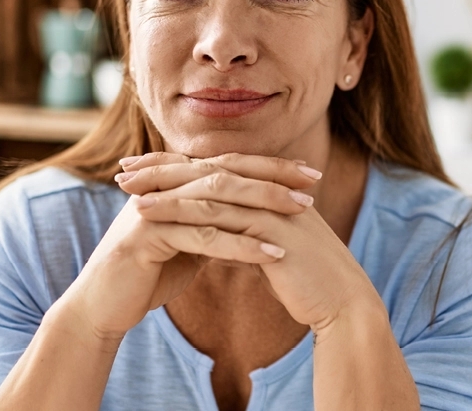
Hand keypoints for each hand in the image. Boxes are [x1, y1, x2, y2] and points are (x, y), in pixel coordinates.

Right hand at [63, 153, 313, 341]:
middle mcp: (162, 186)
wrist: (102, 306)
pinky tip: (272, 253)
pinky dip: (240, 244)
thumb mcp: (185, 244)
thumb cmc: (145, 275)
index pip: (227, 165)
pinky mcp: (147, 235)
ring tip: (303, 214)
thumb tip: (245, 219)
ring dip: (264, 206)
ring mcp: (153, 207)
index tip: (307, 173)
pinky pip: (202, 237)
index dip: (267, 165)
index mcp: (172, 183)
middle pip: (225, 173)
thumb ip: (210, 225)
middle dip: (272, 177)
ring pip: (217, 199)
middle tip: (312, 184)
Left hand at [116, 152, 380, 331]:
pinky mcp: (270, 231)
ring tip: (126, 188)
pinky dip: (180, 212)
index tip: (144, 165)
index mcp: (274, 190)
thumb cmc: (311, 284)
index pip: (218, 167)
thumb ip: (253, 234)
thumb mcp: (277, 249)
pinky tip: (150, 215)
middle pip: (210, 168)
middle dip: (165, 165)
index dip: (181, 163)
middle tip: (126, 166)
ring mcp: (273, 207)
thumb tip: (227, 237)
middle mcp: (273, 190)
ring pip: (210, 188)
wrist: (345, 308)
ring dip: (165, 187)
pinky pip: (218, 216)